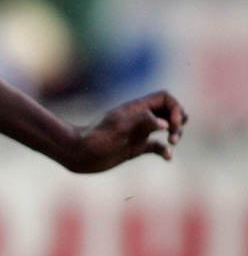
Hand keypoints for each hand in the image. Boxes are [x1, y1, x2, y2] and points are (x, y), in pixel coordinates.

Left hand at [60, 90, 187, 172]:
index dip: (175, 108)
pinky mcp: (135, 148)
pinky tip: (167, 157)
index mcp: (136, 109)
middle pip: (170, 111)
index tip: (171, 125)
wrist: (77, 153)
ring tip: (172, 143)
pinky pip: (157, 146)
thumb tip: (165, 124)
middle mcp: (140, 119)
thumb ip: (141, 121)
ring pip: (166, 128)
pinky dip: (165, 150)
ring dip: (175, 133)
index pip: (165, 98)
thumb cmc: (94, 138)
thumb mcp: (117, 127)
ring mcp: (138, 133)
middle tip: (173, 134)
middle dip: (179, 120)